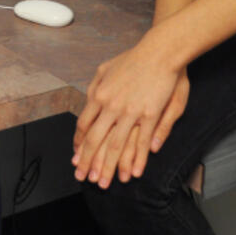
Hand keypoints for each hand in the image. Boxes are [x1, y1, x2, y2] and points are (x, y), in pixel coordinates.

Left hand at [71, 35, 186, 187]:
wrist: (159, 51)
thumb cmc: (134, 59)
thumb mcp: (105, 68)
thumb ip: (95, 87)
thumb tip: (89, 104)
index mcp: (99, 94)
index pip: (84, 124)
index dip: (79, 143)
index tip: (76, 155)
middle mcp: (111, 105)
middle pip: (95, 139)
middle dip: (87, 161)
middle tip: (82, 177)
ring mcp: (130, 111)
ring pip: (115, 145)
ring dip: (108, 166)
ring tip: (103, 182)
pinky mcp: (149, 114)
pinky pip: (141, 142)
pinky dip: (136, 159)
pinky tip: (133, 172)